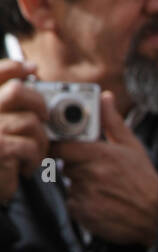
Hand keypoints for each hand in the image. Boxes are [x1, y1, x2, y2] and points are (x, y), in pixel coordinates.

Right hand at [0, 59, 48, 204]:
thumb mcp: (1, 125)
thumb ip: (10, 100)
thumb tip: (31, 68)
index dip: (13, 67)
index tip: (32, 68)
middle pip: (18, 92)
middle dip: (39, 106)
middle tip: (43, 121)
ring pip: (31, 122)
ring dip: (40, 142)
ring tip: (31, 155)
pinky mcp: (0, 149)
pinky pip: (30, 146)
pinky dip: (33, 160)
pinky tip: (23, 167)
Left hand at [53, 91, 157, 244]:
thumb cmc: (145, 181)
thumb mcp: (133, 148)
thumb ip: (113, 122)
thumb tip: (105, 97)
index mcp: (100, 155)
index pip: (62, 146)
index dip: (63, 147)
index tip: (69, 149)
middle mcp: (90, 175)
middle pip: (66, 166)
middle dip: (77, 167)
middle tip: (97, 172)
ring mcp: (86, 195)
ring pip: (71, 185)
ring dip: (81, 186)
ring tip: (104, 189)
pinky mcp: (85, 214)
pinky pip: (74, 204)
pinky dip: (83, 204)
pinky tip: (102, 203)